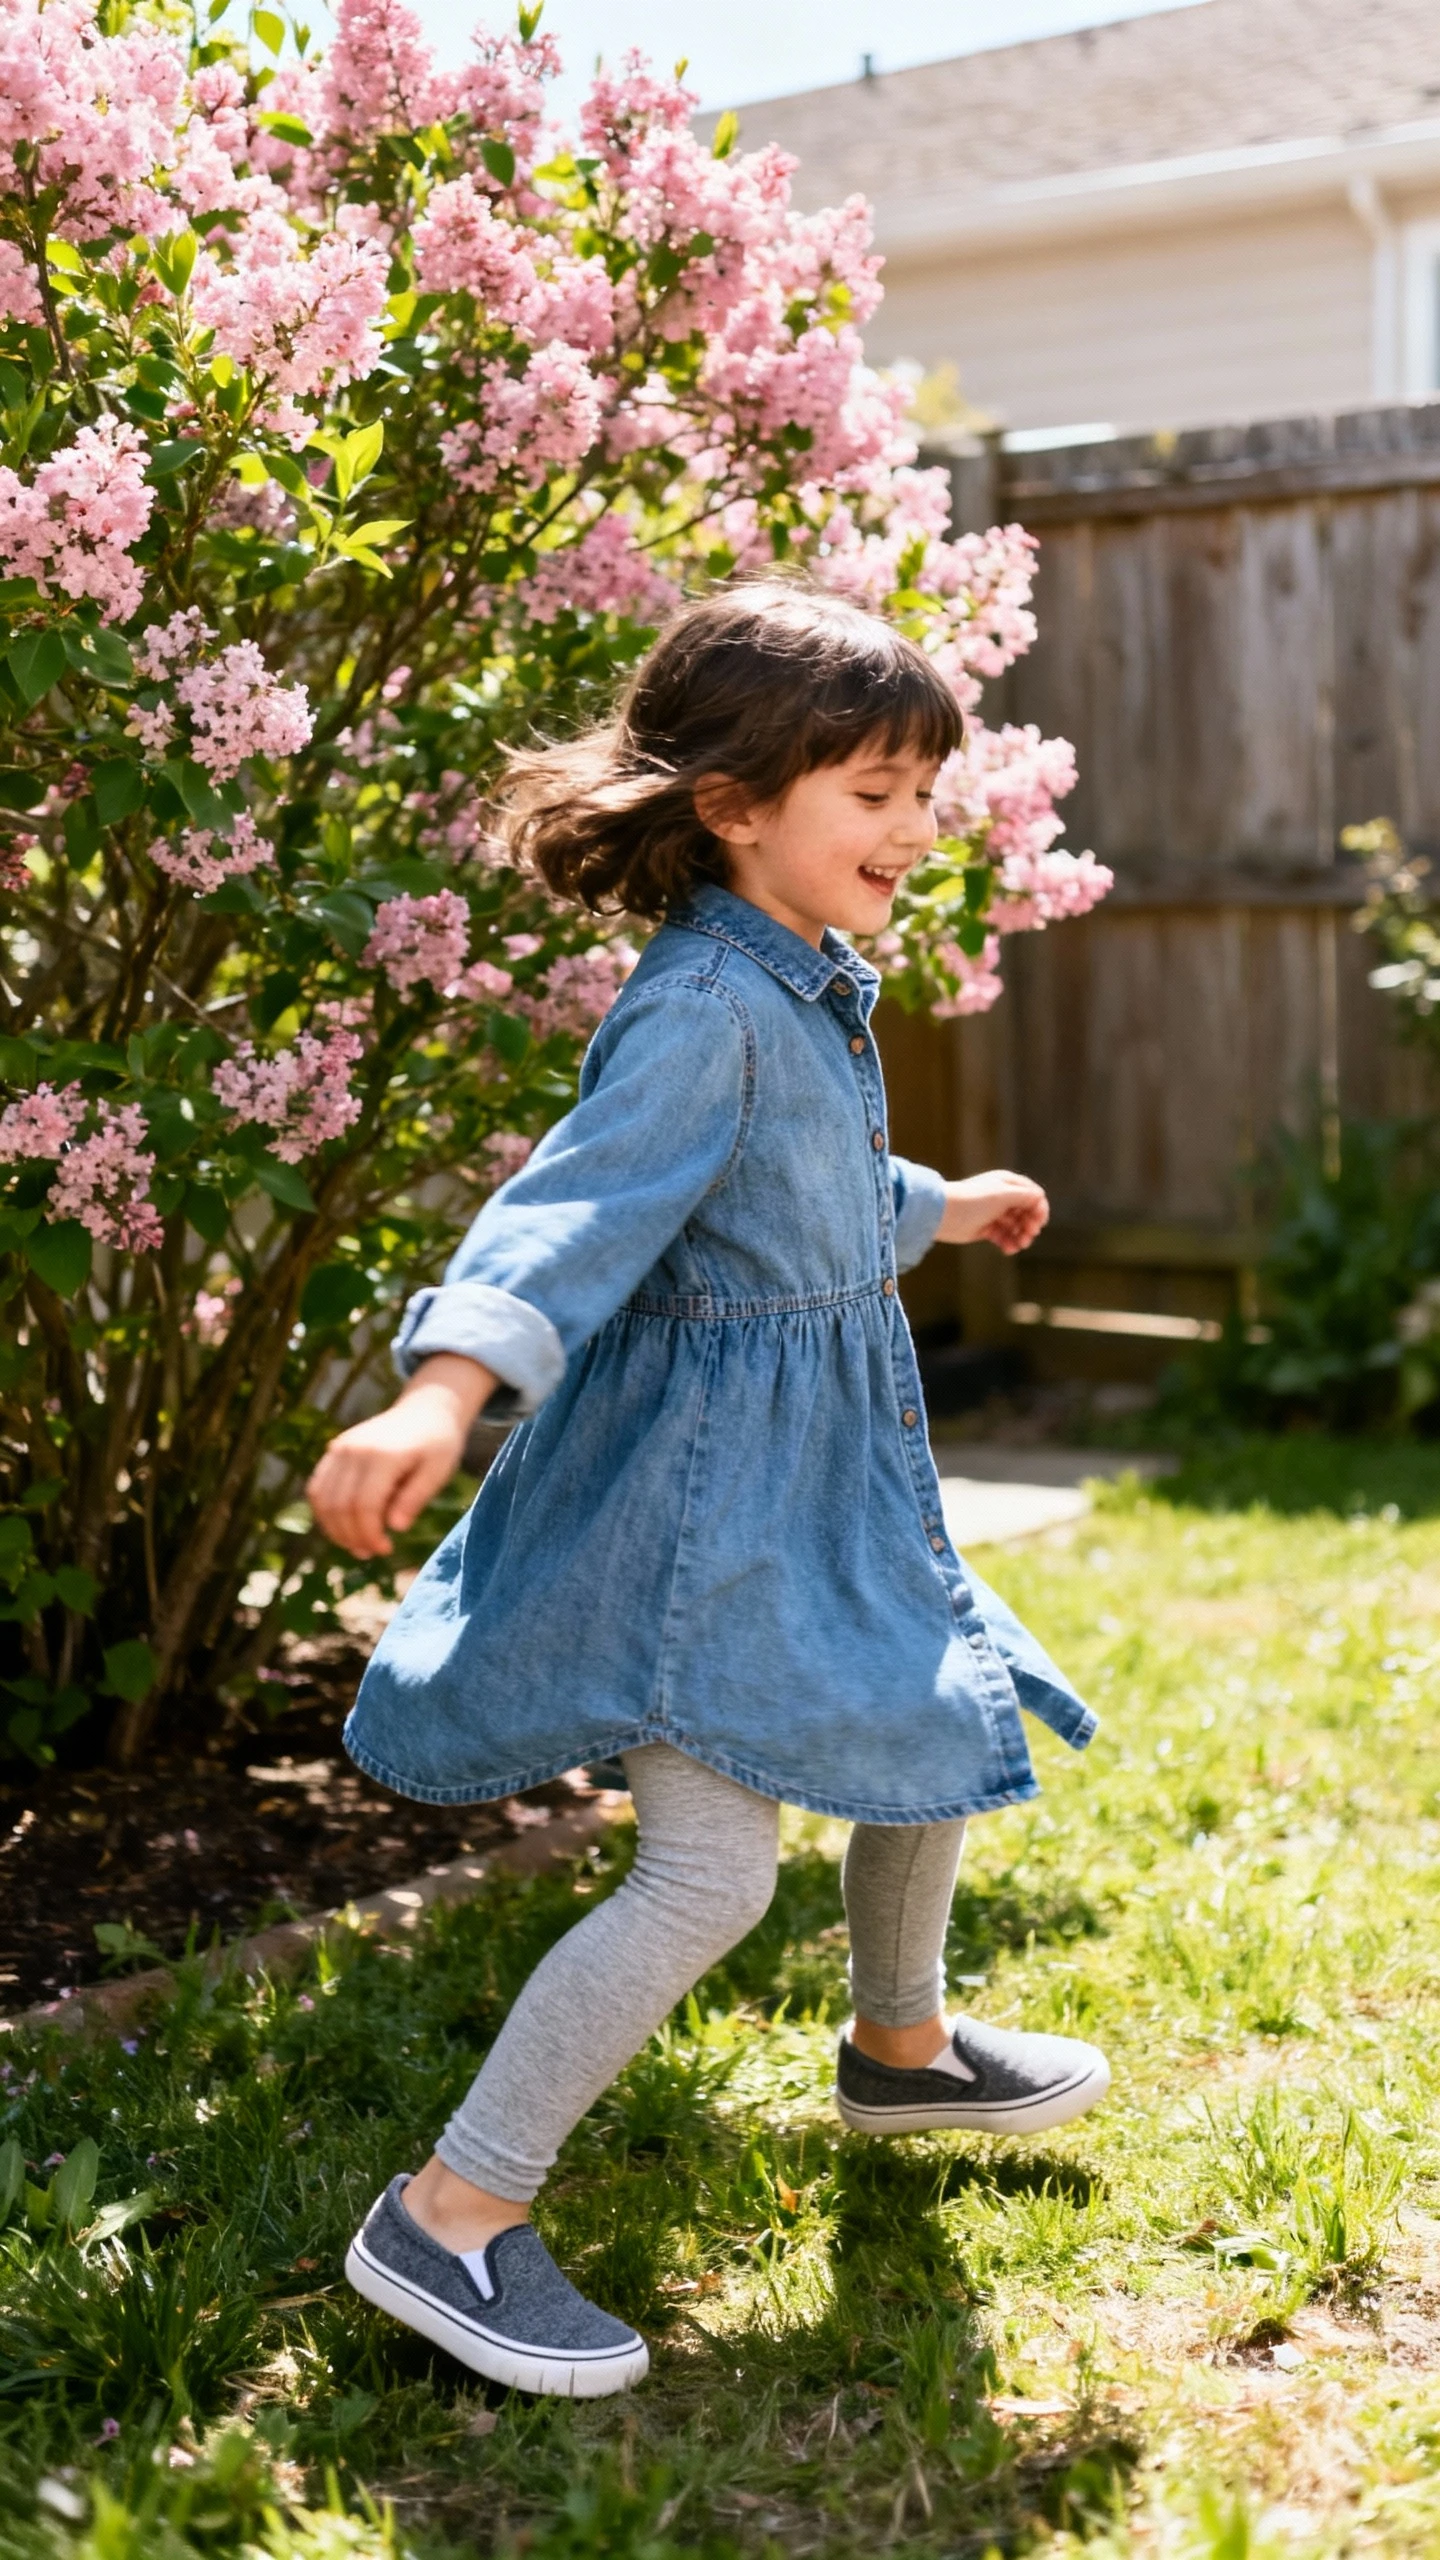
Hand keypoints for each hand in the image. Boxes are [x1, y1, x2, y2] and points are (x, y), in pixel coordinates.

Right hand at [306, 1354, 495, 1559]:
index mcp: (383, 1456)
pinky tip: (342, 1526)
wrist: (425, 1409)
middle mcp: (354, 1450)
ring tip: (356, 1544)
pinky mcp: (334, 1449)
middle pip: (339, 1505)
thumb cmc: (438, 1444)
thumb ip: (415, 1498)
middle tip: (370, 1553)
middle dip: (352, 1537)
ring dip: (334, 1528)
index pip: (364, 1506)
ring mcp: (340, 1447)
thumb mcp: (438, 1472)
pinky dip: (324, 1511)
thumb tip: (394, 1527)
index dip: (370, 1534)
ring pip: (322, 1499)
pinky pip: (317, 1486)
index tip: (386, 1549)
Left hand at [938, 1170, 1048, 1256]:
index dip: (1039, 1210)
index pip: (1033, 1196)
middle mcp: (1002, 1197)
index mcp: (1007, 1183)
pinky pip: (1004, 1237)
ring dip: (1021, 1237)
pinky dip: (1008, 1243)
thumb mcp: (1003, 1195)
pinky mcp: (985, 1228)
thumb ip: (1025, 1196)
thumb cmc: (972, 1200)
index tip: (1038, 1224)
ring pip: (1016, 1227)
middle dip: (1030, 1226)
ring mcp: (994, 1213)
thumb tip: (1040, 1198)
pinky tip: (1008, 1250)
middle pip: (1026, 1213)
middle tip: (1027, 1237)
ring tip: (1018, 1246)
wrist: (943, 1214)